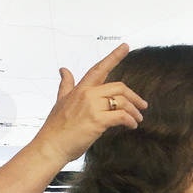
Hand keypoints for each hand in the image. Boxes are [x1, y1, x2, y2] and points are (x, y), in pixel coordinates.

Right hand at [31, 43, 148, 164]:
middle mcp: (87, 94)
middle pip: (119, 87)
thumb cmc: (56, 128)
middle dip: (134, 96)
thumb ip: (66, 85)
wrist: (50, 146)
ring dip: (135, 111)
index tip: (126, 46)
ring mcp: (92, 107)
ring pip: (122, 101)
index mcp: (80, 89)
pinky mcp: (97, 121)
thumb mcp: (60, 101)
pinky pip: (121, 116)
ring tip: (137, 119)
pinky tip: (132, 125)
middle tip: (143, 106)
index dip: (114, 56)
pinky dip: (130, 120)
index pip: (99, 68)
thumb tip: (63, 69)